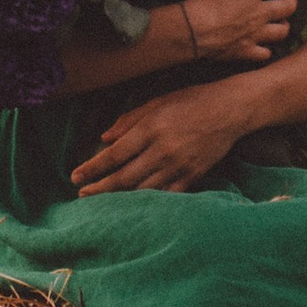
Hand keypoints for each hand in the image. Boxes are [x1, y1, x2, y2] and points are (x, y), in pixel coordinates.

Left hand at [71, 84, 251, 194]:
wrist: (231, 110)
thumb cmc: (192, 100)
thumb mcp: (158, 101)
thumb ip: (129, 120)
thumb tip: (104, 139)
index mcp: (152, 128)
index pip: (114, 155)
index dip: (93, 168)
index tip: (75, 176)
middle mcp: (163, 150)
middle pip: (124, 177)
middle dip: (99, 188)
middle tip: (82, 195)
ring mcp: (179, 166)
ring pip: (142, 190)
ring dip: (119, 199)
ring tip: (102, 203)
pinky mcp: (193, 176)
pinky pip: (165, 196)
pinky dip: (147, 202)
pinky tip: (133, 205)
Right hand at [181, 0, 295, 69]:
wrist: (195, 28)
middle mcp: (261, 12)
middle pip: (288, 8)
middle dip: (293, 3)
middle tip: (292, 2)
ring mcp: (256, 33)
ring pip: (282, 32)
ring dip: (284, 27)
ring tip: (283, 24)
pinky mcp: (247, 51)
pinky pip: (265, 54)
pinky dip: (266, 51)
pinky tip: (265, 48)